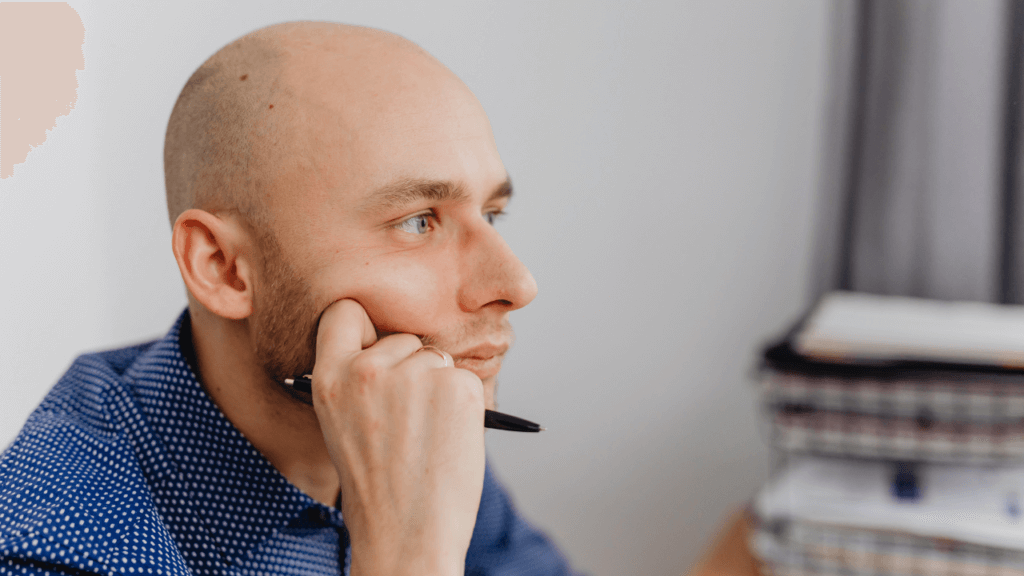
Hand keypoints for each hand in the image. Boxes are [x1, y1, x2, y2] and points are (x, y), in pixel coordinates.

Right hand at [311, 299, 485, 575]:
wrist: (407, 535)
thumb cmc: (377, 486)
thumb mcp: (341, 424)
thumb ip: (356, 380)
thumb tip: (390, 342)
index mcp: (329, 378)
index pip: (345, 311)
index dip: (365, 327)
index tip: (375, 345)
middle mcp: (368, 369)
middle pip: (402, 338)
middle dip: (411, 368)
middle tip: (407, 421)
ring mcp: (414, 375)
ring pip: (436, 359)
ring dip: (438, 387)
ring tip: (425, 436)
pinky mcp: (456, 386)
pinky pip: (464, 377)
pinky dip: (463, 404)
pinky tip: (446, 438)